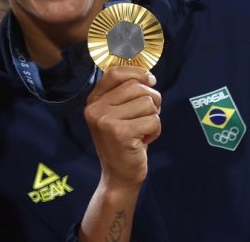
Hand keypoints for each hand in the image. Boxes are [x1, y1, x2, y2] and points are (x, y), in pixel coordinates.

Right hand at [83, 66, 160, 190]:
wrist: (118, 176)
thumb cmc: (123, 142)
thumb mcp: (117, 114)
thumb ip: (126, 94)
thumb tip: (148, 76)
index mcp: (93, 101)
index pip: (115, 73)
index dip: (137, 72)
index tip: (151, 80)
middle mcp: (95, 108)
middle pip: (136, 87)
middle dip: (152, 100)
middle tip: (148, 116)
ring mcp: (105, 120)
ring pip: (147, 102)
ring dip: (153, 117)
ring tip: (143, 130)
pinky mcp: (120, 133)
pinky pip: (153, 120)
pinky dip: (155, 131)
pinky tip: (144, 141)